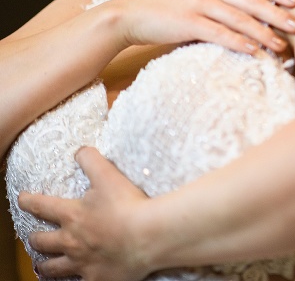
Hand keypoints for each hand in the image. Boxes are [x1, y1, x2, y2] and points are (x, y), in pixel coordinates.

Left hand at [18, 147, 152, 280]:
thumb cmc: (128, 205)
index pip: (42, 206)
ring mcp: (82, 262)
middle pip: (42, 242)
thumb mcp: (109, 176)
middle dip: (35, 238)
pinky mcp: (96, 278)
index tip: (22, 199)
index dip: (29, 201)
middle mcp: (71, 241)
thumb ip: (91, 161)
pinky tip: (76, 280)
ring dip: (45, 265)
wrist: (147, 237)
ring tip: (42, 266)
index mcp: (72, 215)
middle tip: (33, 237)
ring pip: (53, 268)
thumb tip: (80, 151)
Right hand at [105, 0, 294, 52]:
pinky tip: (252, 51)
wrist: (130, 15)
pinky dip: (237, 41)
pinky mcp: (188, 22)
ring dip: (263, 32)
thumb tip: (251, 17)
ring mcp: (199, 5)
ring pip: (239, 18)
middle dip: (278, 13)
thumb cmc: (169, 11)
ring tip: (281, 45)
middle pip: (252, 0)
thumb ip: (223, 4)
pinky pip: (218, 33)